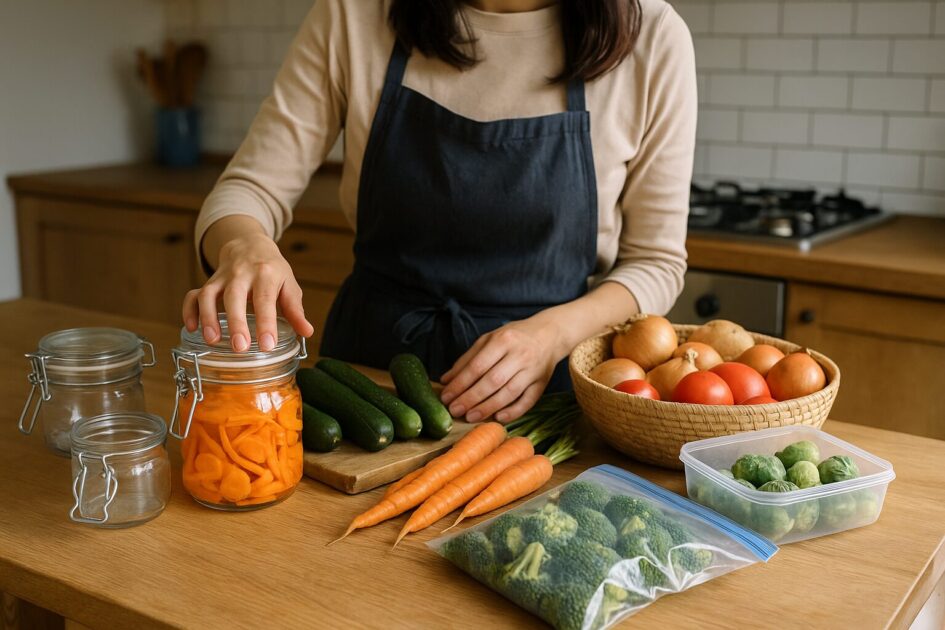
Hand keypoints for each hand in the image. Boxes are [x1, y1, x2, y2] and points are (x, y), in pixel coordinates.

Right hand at [182, 218, 313, 351]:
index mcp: (266, 274)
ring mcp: (222, 278)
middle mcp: (242, 274)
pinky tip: (192, 328)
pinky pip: (193, 295)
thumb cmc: (272, 269)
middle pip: (235, 297)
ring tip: (212, 341)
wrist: (250, 244)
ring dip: (208, 317)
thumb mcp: (288, 285)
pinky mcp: (209, 282)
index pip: (265, 299)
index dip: (266, 323)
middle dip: (236, 323)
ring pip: (209, 295)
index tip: (267, 345)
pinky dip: (189, 311)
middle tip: (239, 347)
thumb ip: (295, 310)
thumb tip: (307, 332)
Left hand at [439, 315, 565, 423]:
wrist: (550, 333)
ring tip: (470, 417)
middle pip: (492, 381)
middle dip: (471, 398)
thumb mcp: (489, 340)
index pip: (478, 366)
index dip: (460, 383)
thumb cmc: (514, 337)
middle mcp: (519, 355)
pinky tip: (498, 418)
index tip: (446, 397)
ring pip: (509, 393)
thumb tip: (445, 380)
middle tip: (455, 411)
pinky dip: (513, 411)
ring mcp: (532, 370)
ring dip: (488, 407)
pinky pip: (528, 401)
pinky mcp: (542, 383)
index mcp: (503, 340)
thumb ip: (467, 359)